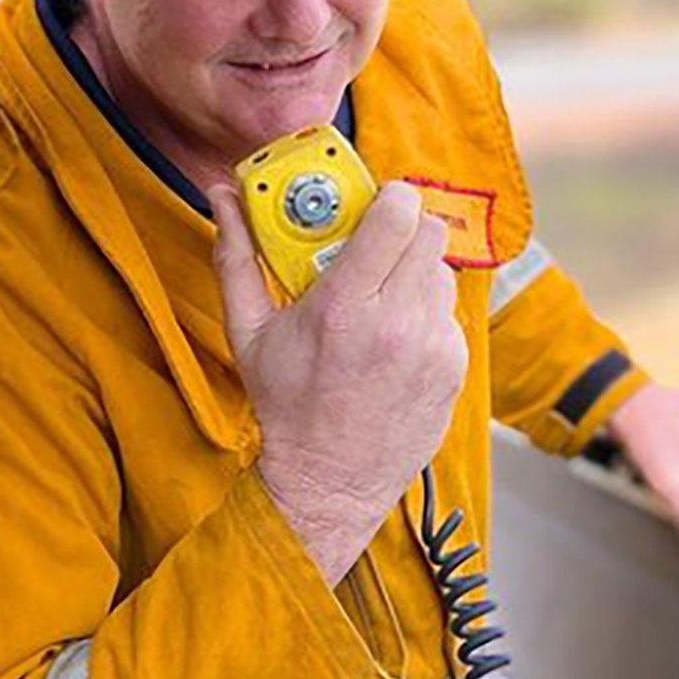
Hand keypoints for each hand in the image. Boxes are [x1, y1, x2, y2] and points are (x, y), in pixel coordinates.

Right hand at [210, 181, 468, 584]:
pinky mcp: (454, 367)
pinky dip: (426, 313)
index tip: (374, 203)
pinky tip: (395, 336)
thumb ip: (238, 256)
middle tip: (375, 247)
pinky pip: (449, 313)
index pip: (395, 215)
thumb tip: (224, 197)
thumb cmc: (287, 408)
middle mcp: (396, 323)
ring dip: (415, 272)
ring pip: (442, 271)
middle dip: (402, 231)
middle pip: (429, 232)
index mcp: (344, 306)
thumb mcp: (251, 331)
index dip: (389, 198)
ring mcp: (432, 347)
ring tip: (381, 297)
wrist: (328, 481)